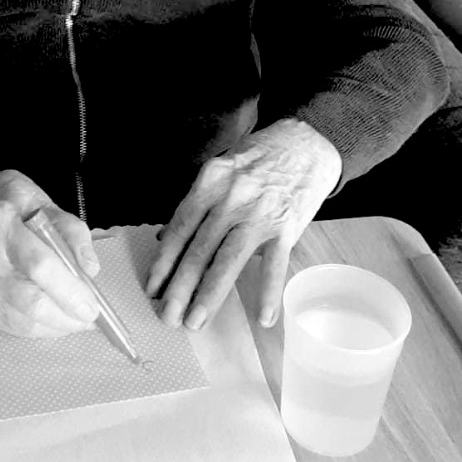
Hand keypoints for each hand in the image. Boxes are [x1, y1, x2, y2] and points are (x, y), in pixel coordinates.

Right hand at [0, 165, 99, 337]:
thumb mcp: (37, 197)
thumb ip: (69, 229)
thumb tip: (89, 269)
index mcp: (1, 224)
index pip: (39, 264)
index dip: (69, 290)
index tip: (92, 303)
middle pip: (29, 301)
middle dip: (66, 316)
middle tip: (89, 316)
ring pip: (21, 320)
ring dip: (55, 326)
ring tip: (76, 320)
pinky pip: (10, 325)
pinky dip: (38, 328)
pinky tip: (53, 320)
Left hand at [145, 119, 341, 330]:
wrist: (308, 141)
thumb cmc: (261, 156)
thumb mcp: (222, 170)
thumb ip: (196, 204)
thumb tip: (166, 237)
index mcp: (210, 182)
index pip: (179, 227)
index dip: (163, 261)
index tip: (153, 286)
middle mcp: (231, 198)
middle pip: (198, 249)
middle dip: (179, 287)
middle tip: (167, 315)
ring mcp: (260, 213)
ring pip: (228, 260)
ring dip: (209, 295)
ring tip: (196, 320)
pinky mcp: (287, 226)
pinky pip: (275, 265)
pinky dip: (268, 293)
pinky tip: (263, 316)